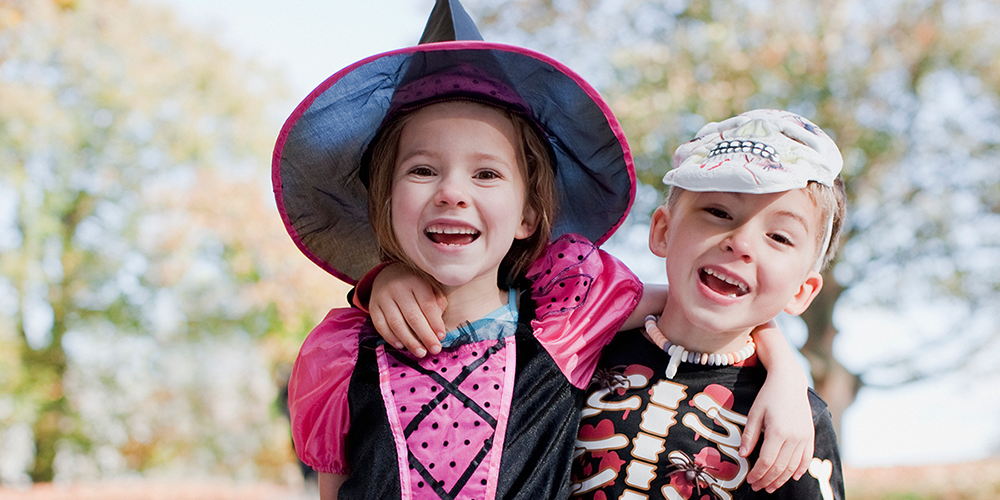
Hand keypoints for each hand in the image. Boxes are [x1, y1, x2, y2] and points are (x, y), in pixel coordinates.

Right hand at [370, 263, 447, 356]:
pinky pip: (380, 326)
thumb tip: (438, 326)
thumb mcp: (430, 286)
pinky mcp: (373, 307)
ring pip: (396, 323)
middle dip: (425, 335)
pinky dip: (391, 338)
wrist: (388, 273)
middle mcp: (398, 288)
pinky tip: (401, 346)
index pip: (427, 304)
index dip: (435, 322)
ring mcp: (383, 297)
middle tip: (435, 349)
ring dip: (409, 341)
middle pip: (412, 316)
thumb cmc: (415, 285)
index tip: (441, 337)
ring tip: (421, 352)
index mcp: (415, 281)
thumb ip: (437, 303)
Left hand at [741, 321, 813, 491]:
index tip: (750, 481)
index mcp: (777, 432)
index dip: (758, 474)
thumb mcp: (754, 413)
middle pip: (780, 467)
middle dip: (768, 480)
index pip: (767, 461)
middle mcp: (793, 437)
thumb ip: (750, 436)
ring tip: (771, 486)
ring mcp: (804, 437)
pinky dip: (800, 470)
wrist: (789, 382)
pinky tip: (792, 477)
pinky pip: (807, 458)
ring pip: (794, 466)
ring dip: (782, 479)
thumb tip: (742, 455)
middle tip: (758, 487)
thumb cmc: (768, 396)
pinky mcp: (810, 435)